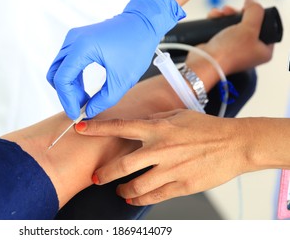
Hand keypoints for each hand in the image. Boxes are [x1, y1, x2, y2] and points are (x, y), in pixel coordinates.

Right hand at [47, 0, 184, 119]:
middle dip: (66, 95)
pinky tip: (84, 89)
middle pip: (56, 74)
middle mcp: (73, 40)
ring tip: (85, 99)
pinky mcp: (77, 40)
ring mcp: (73, 38)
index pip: (62, 79)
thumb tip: (88, 111)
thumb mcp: (123, 79)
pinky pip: (66, 63)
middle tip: (81, 107)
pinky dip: (72, 78)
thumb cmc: (136, 46)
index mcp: (82, 47)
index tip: (75, 115)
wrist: (143, 23)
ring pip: (59, 70)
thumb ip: (104, 100)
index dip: (67, 100)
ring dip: (69, 87)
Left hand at [75, 109, 251, 205]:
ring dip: (121, 190)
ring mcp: (170, 169)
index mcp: (158, 128)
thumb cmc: (206, 127)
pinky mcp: (181, 185)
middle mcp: (160, 149)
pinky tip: (133, 199)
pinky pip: (153, 196)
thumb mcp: (178, 115)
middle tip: (95, 177)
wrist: (234, 144)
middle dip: (103, 173)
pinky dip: (138, 199)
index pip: (120, 127)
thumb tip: (136, 124)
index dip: (97, 128)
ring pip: (135, 186)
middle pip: (122, 165)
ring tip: (118, 190)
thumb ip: (154, 119)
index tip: (80, 128)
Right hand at [190, 0, 273, 75]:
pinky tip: (213, 16)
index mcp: (263, 51)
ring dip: (226, 15)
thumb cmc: (229, 51)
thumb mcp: (249, 27)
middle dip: (237, 13)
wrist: (205, 63)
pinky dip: (218, 21)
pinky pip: (222, 29)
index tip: (246, 8)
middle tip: (229, 10)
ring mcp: (234, 50)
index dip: (257, 15)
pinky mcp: (220, 47)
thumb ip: (255, 10)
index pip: (266, 26)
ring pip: (233, 25)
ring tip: (219, 13)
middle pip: (248, 23)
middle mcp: (250, 51)